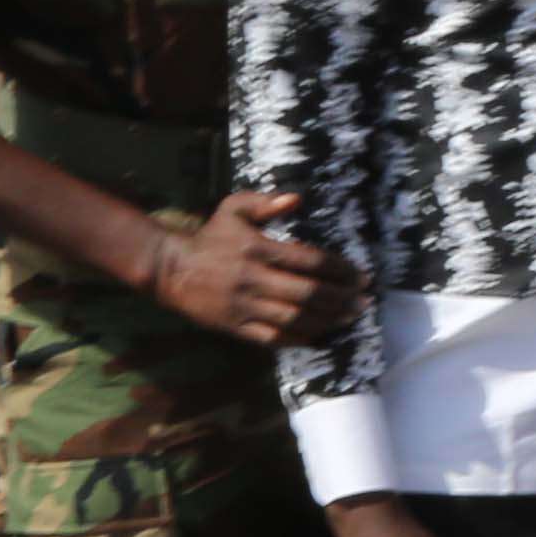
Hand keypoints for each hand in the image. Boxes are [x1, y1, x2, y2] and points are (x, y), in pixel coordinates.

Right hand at [144, 188, 360, 344]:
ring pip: (294, 318)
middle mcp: (252, 279)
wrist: (170, 268)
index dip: (341, 270)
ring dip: (327, 320)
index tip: (361, 276)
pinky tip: (320, 335)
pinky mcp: (234, 326)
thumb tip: (296, 198)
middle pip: (307, 293)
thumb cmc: (210, 237)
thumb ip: (264, 202)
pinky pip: (272, 337)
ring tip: (351, 318)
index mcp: (256, 249)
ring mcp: (243, 306)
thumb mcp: (232, 208)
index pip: (309, 261)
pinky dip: (299, 339)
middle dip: (342, 299)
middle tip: (365, 301)